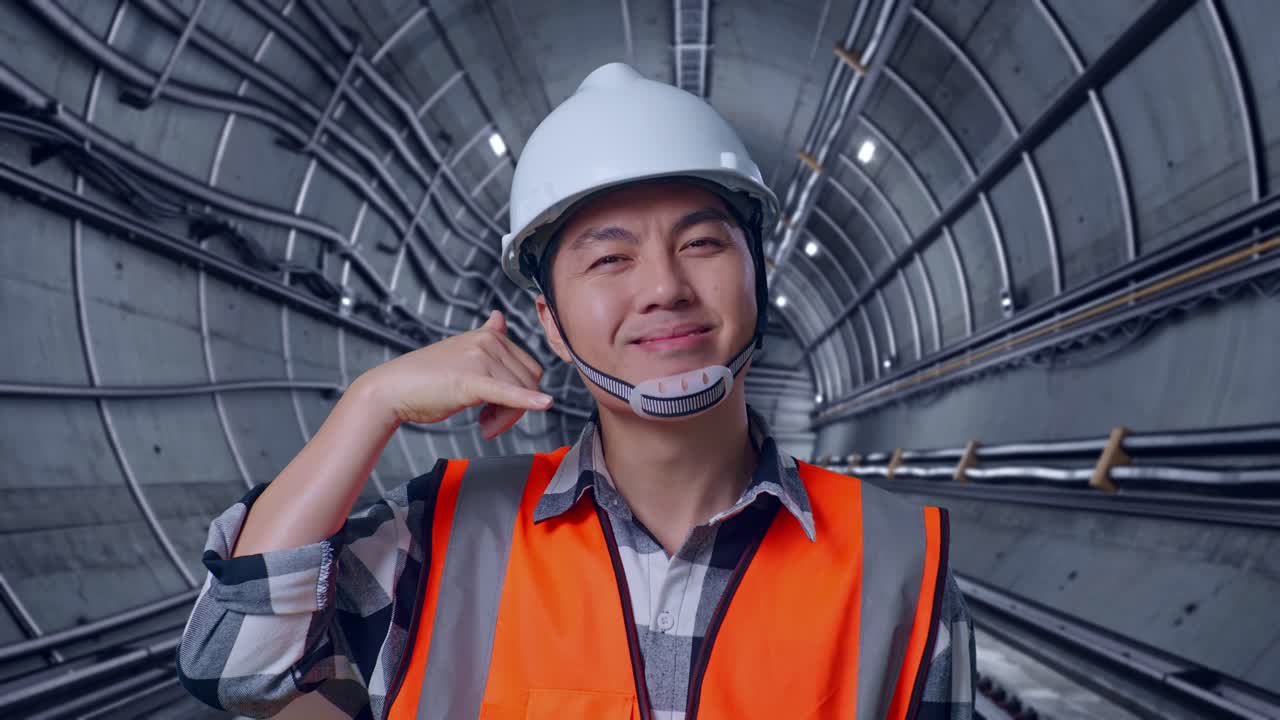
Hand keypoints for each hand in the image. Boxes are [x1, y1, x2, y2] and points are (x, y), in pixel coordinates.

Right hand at [361, 310, 550, 438]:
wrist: (393, 389)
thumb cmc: (427, 377)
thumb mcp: (462, 351)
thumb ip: (487, 337)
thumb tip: (500, 317)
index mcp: (490, 336)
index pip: (529, 369)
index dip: (522, 394)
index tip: (498, 410)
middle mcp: (489, 341)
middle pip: (529, 382)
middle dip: (515, 409)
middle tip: (490, 424)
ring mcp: (481, 358)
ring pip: (520, 394)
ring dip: (506, 418)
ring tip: (484, 425)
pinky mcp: (472, 380)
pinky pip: (508, 393)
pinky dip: (527, 401)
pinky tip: (543, 405)